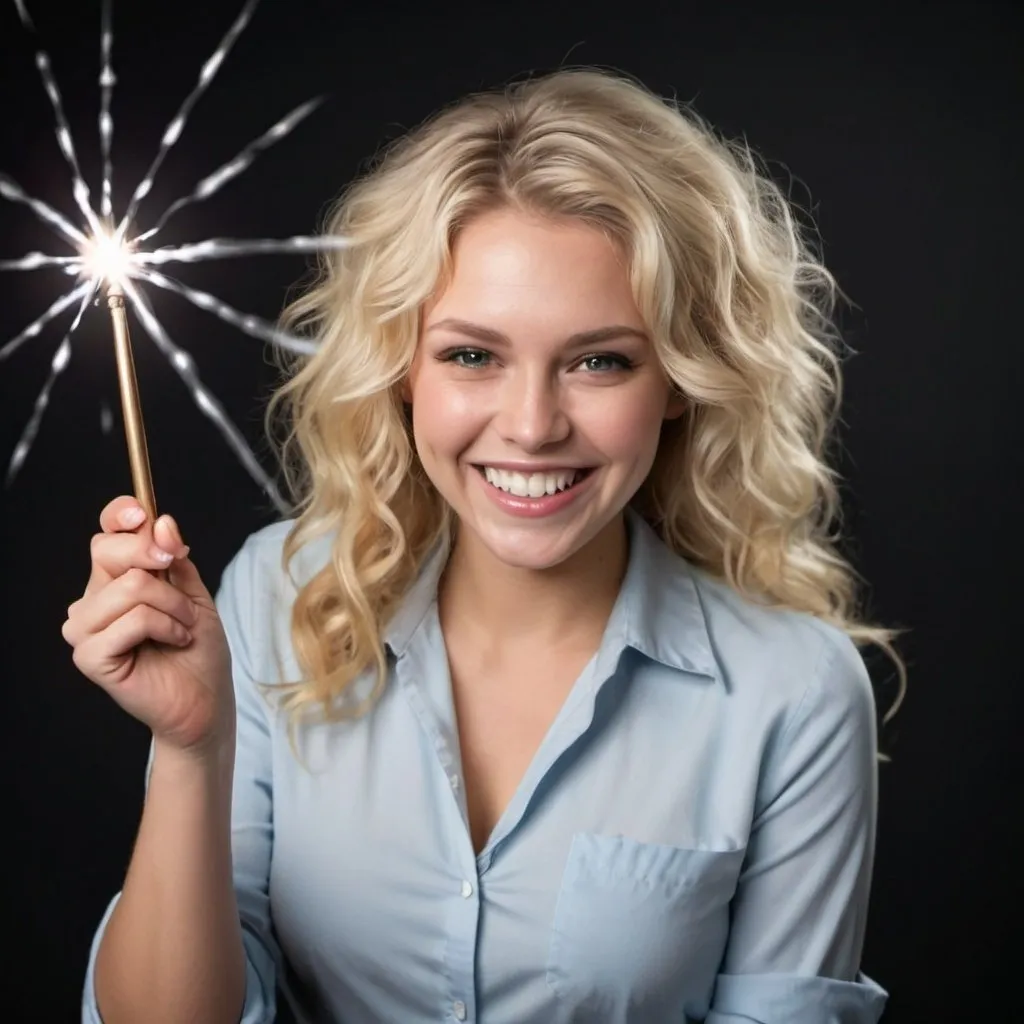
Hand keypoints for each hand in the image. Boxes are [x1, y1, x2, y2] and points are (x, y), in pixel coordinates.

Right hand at [63, 496, 234, 756]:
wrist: (206, 699)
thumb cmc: (199, 649)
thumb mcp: (194, 593)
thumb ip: (174, 557)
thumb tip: (160, 521)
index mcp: (115, 579)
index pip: (105, 533)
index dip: (120, 514)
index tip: (144, 513)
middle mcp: (93, 599)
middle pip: (109, 550)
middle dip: (160, 563)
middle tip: (185, 594)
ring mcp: (86, 628)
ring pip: (131, 585)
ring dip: (173, 606)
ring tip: (184, 628)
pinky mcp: (90, 656)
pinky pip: (132, 619)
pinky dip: (166, 627)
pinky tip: (175, 642)